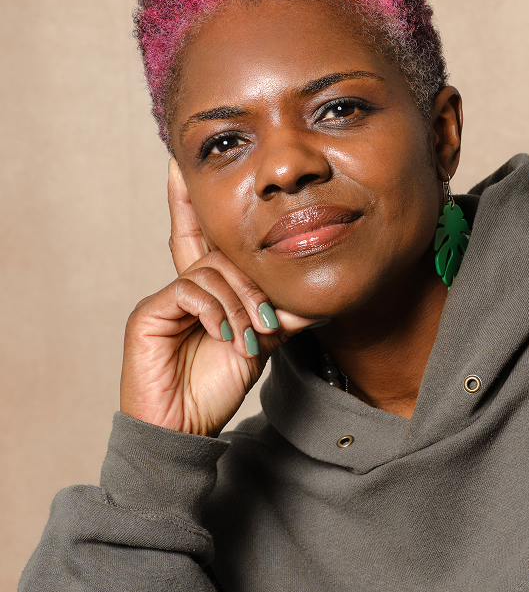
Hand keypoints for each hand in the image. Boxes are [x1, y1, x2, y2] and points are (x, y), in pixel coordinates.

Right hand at [119, 161, 321, 435]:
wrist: (185, 427)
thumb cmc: (215, 388)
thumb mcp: (258, 344)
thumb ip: (279, 317)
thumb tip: (316, 303)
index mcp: (205, 290)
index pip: (200, 237)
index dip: (190, 200)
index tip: (181, 163)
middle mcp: (183, 288)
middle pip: (217, 252)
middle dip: (250, 280)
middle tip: (266, 319)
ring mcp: (164, 299)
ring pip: (210, 271)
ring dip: (240, 304)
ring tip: (250, 338)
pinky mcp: (149, 314)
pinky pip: (190, 290)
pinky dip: (216, 310)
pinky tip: (226, 336)